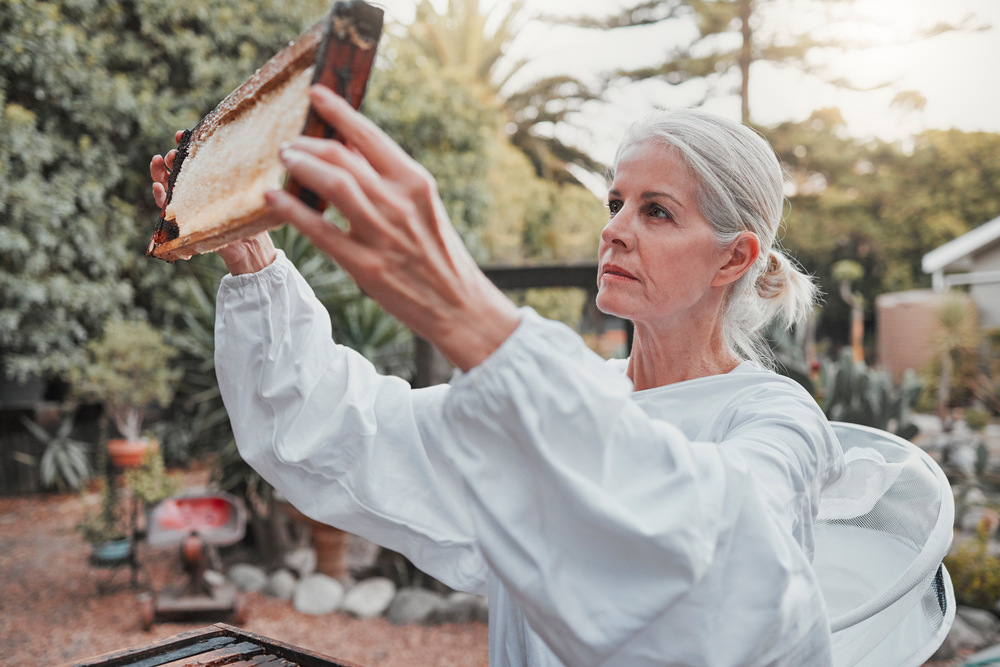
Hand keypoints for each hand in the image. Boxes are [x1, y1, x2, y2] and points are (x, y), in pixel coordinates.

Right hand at [150, 131, 274, 273]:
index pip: (194, 160)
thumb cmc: (251, 220)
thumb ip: (245, 178)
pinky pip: (167, 210)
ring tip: (158, 161)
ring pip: (167, 186)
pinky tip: (159, 188)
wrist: (250, 249)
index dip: (186, 146)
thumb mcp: (247, 195)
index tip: (181, 134)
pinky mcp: (184, 223)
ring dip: (159, 173)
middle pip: (176, 170)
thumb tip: (257, 153)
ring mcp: (188, 206)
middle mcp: (196, 192)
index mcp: (209, 183)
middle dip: (171, 158)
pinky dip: (160, 198)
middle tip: (172, 153)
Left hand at [264, 85, 518, 370]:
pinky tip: (273, 199)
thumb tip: (351, 152)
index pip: (370, 136)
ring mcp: (382, 234)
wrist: (461, 307)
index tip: (317, 95)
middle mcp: (399, 202)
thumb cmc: (440, 256)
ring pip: (331, 184)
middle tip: (290, 144)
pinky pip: (320, 231)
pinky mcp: (366, 266)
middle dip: (309, 144)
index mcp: (416, 183)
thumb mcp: (424, 209)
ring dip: (300, 166)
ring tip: (284, 161)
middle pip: (342, 156)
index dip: (339, 111)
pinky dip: (292, 210)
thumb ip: (389, 181)